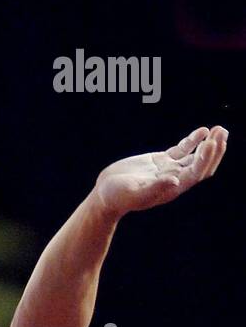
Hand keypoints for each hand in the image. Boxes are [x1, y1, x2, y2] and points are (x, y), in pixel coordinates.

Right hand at [95, 124, 227, 217]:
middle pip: (202, 165)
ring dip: (209, 143)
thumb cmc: (117, 197)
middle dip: (214, 149)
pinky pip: (183, 150)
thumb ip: (154, 188)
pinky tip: (202, 130)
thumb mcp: (134, 193)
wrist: (105, 196)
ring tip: (219, 129)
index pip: (197, 172)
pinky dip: (193, 140)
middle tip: (221, 131)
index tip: (210, 141)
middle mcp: (175, 180)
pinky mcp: (162, 161)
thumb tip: (176, 181)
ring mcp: (169, 169)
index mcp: (172, 189)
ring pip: (196, 156)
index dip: (206, 157)